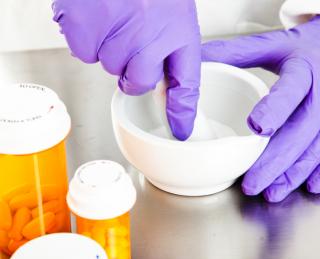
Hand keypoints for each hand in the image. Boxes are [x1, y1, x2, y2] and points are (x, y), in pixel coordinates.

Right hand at [52, 0, 200, 139]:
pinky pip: (84, 53)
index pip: (186, 84)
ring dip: (110, 49)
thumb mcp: (175, 16)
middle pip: (137, 81)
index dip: (182, 113)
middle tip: (134, 37)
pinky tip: (99, 15)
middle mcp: (150, 35)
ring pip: (109, 67)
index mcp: (178, 31)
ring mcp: (115, 31)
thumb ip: (174, 57)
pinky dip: (88, 38)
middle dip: (134, 68)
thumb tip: (169, 100)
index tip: (181, 131)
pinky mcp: (83, 26)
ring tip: (117, 18)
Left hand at [202, 15, 319, 201]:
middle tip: (252, 183)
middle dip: (275, 162)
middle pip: (302, 131)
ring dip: (295, 174)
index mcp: (305, 69)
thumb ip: (236, 52)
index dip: (275, 110)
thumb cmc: (308, 49)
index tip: (256, 128)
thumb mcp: (273, 43)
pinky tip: (309, 185)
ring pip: (319, 148)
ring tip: (272, 192)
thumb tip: (200, 58)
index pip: (290, 91)